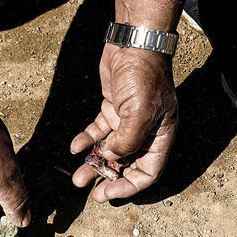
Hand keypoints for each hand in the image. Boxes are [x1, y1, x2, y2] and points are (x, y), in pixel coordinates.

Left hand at [71, 44, 177, 201]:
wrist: (133, 42)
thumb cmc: (143, 75)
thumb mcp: (139, 113)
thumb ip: (127, 141)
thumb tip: (111, 158)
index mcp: (160, 137)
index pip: (148, 172)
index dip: (129, 186)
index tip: (107, 193)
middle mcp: (146, 132)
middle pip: (127, 165)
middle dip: (107, 178)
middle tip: (88, 190)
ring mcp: (128, 122)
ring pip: (109, 152)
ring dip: (93, 164)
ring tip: (76, 176)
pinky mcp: (112, 110)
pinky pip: (98, 133)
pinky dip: (86, 141)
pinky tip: (75, 147)